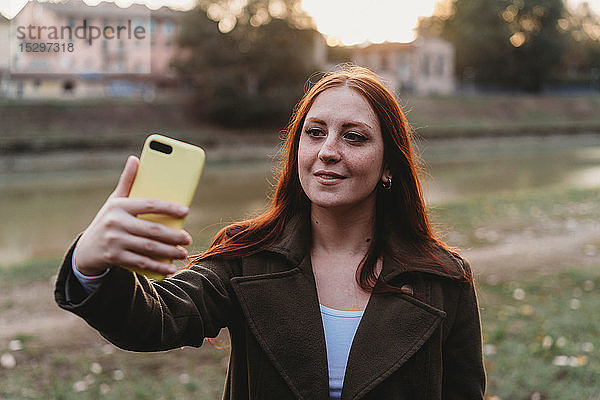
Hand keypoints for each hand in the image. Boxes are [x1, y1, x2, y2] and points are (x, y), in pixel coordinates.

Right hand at [74, 156, 191, 276]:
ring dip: (169, 252)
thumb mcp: (115, 201)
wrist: (86, 249)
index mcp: (119, 206)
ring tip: (183, 253)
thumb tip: (135, 159)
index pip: (148, 205)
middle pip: (151, 230)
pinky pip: (141, 263)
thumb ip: (128, 182)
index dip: (169, 208)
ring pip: (148, 248)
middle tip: (187, 238)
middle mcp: (115, 223)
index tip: (186, 211)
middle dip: (173, 235)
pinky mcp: (114, 258)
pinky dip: (157, 267)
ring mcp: (115, 241)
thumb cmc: (108, 220)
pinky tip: (171, 269)